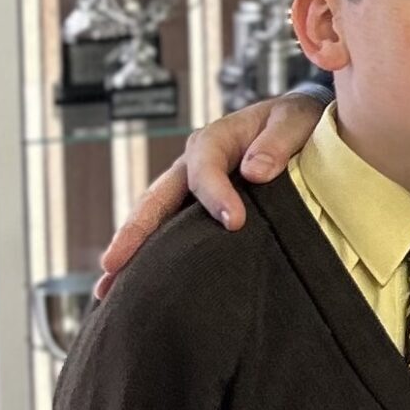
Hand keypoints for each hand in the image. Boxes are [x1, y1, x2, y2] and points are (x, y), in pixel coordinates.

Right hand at [96, 93, 323, 296]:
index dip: (215, 195)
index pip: (204, 170)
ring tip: (108, 289)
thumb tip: (255, 172)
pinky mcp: (197, 207)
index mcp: (215, 140)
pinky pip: (170, 230)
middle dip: (135, 232)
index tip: (235, 222)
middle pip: (157, 198)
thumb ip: (277, 142)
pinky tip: (134, 284)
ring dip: (133, 251)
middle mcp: (193, 164)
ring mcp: (190, 188)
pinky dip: (152, 255)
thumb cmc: (296, 120)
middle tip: (115, 264)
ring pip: (155, 219)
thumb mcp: (294, 120)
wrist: (301, 123)